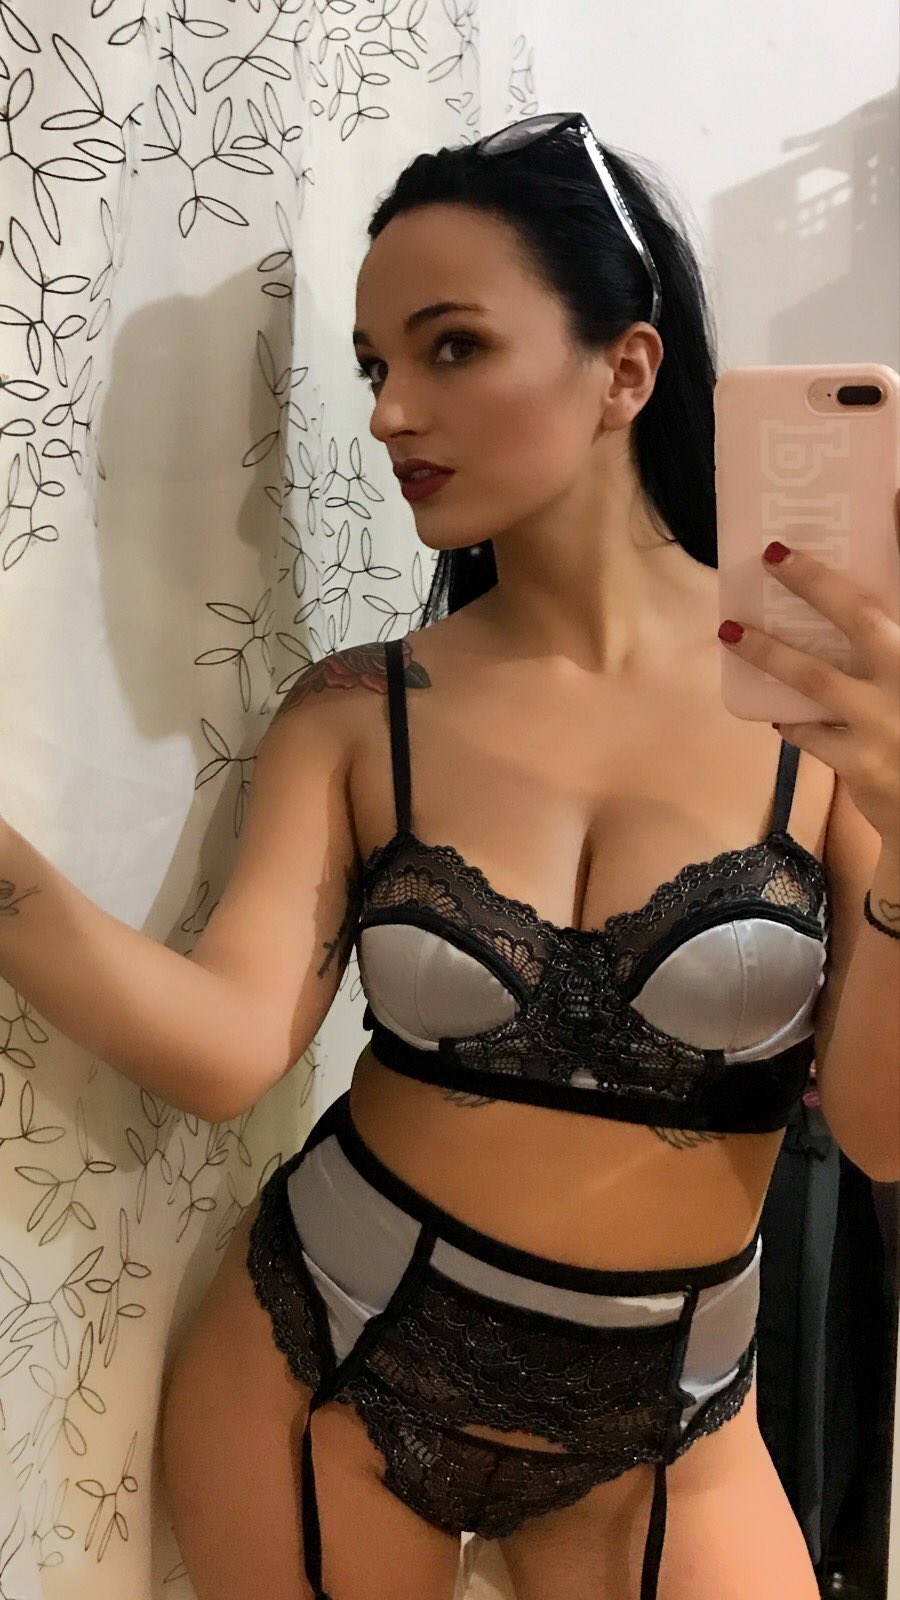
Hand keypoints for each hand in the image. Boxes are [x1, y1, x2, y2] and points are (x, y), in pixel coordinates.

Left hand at [717, 490, 899, 849]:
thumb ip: (887, 638)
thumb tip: (868, 606)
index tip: (890, 494)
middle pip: (862, 618)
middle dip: (816, 583)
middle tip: (773, 554)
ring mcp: (888, 723)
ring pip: (817, 679)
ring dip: (771, 652)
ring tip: (732, 631)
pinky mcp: (862, 765)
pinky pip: (810, 733)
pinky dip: (790, 719)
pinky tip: (774, 711)